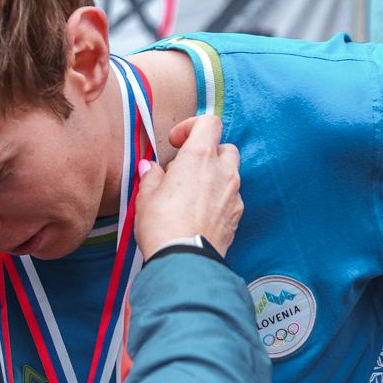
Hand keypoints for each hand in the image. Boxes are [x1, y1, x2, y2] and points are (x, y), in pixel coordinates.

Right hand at [133, 114, 242, 256]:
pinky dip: (219, 199)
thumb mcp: (146, 196)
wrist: (184, 259)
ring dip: (214, 176)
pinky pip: (231, 198)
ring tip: (191, 193)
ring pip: (231, 173)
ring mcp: (234, 194)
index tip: (176, 142)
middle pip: (225, 147)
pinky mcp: (237, 216)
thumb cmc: (162, 224)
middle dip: (208, 153)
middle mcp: (223, 171)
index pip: (209, 123)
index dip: (191, 127)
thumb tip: (150, 169)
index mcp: (199, 157)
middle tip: (185, 168)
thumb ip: (151, 176)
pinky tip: (200, 213)